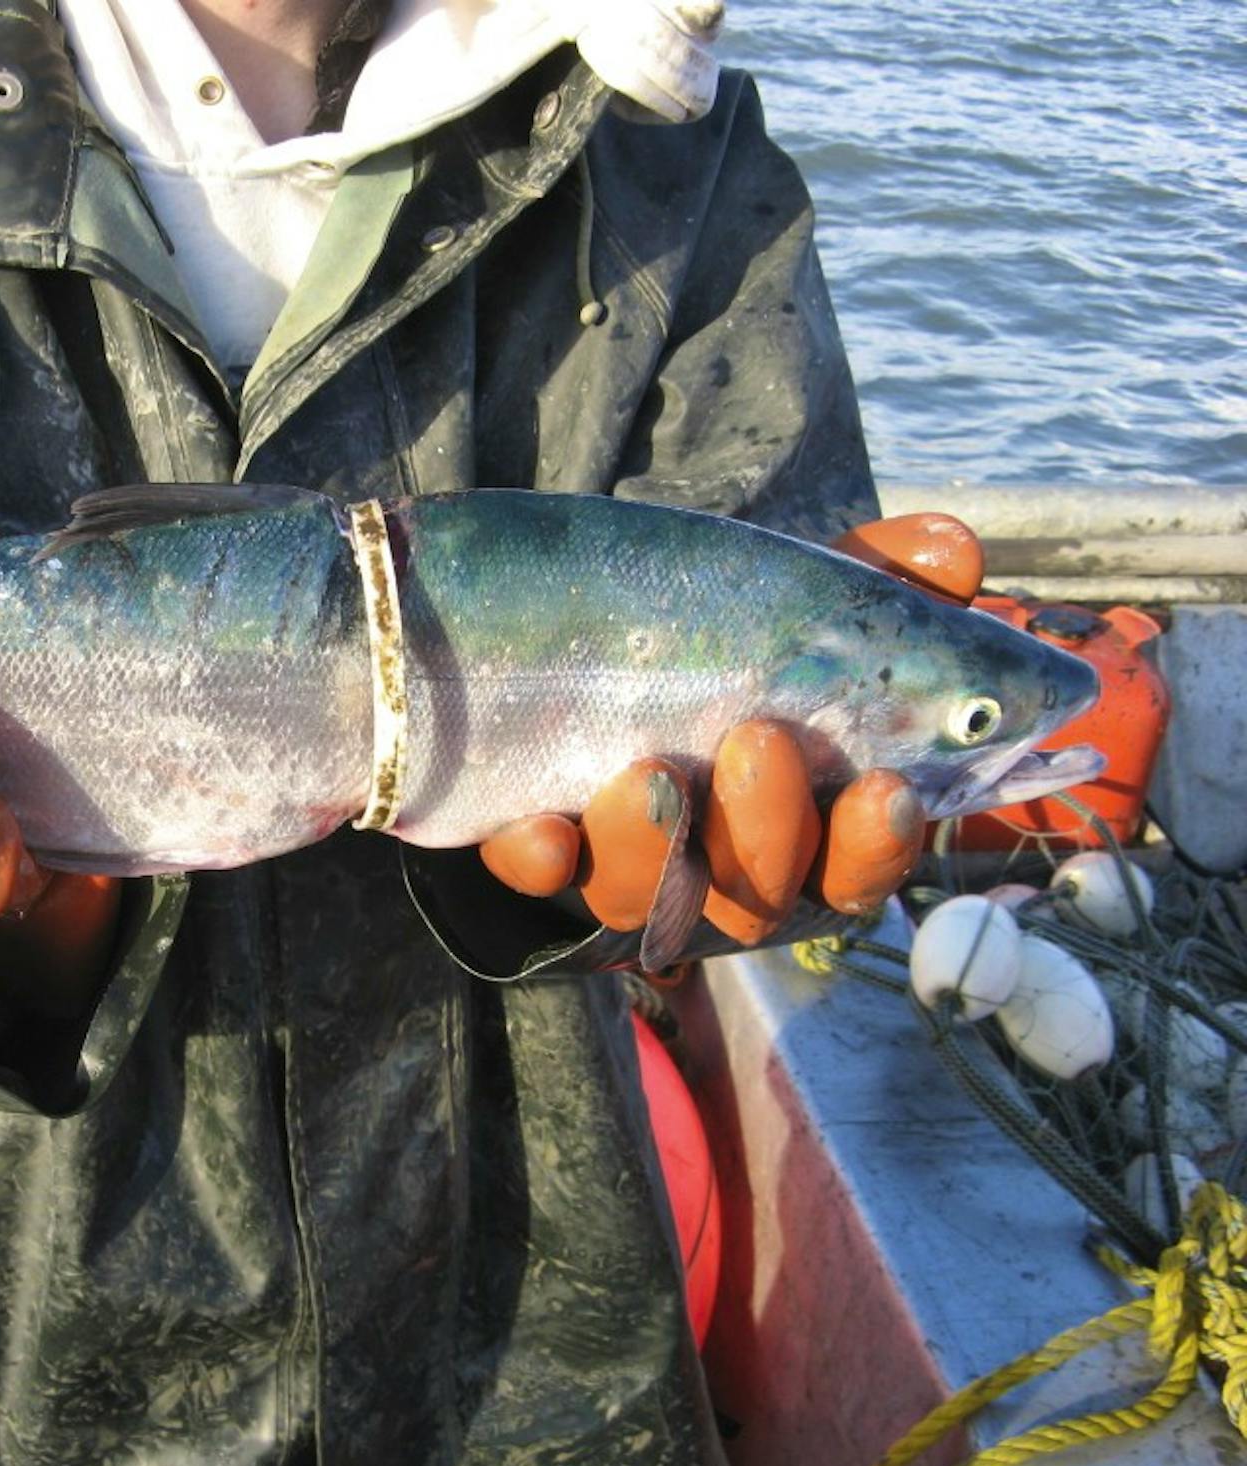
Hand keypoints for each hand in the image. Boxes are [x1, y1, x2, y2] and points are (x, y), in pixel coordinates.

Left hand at [479, 513, 982, 947]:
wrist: (576, 655)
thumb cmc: (722, 649)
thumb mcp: (798, 608)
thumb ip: (877, 586)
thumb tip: (952, 549)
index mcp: (805, 832)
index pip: (857, 871)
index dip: (875, 845)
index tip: (885, 789)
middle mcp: (719, 871)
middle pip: (754, 894)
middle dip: (763, 829)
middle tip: (759, 741)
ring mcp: (625, 868)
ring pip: (645, 893)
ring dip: (653, 841)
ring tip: (655, 771)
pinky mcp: (540, 852)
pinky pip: (537, 875)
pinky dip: (541, 858)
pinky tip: (542, 833)